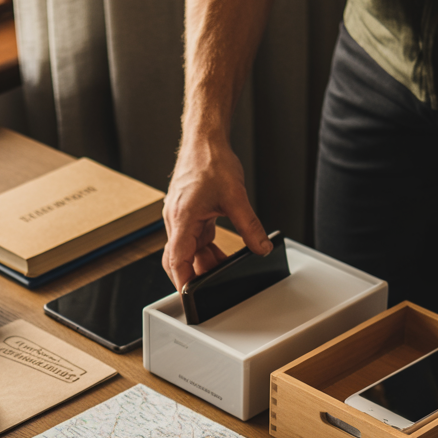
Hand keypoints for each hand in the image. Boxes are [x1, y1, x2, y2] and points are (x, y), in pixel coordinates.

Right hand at [162, 137, 269, 290]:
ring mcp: (181, 218)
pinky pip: (194, 240)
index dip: (181, 281)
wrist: (204, 140)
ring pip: (188, 250)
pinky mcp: (189, 214)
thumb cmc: (211, 162)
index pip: (176, 259)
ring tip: (223, 269)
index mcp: (182, 218)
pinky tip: (220, 253)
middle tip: (211, 288)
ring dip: (203, 262)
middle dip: (194, 275)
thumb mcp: (237, 198)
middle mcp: (176, 221)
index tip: (188, 297)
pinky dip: (205, 250)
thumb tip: (261, 248)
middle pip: (179, 259)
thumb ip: (250, 227)